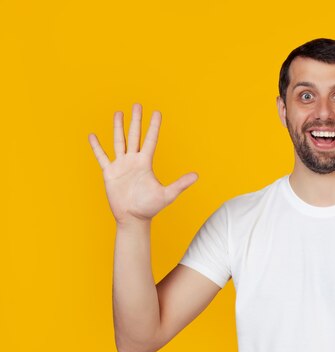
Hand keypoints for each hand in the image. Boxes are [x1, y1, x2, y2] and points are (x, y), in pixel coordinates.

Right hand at [88, 103, 198, 224]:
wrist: (133, 218)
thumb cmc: (150, 208)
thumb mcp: (167, 194)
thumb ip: (180, 184)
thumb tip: (197, 176)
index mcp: (146, 163)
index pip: (151, 140)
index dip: (154, 126)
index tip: (156, 112)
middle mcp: (133, 161)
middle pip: (134, 136)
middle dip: (136, 121)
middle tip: (137, 105)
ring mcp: (121, 166)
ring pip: (119, 142)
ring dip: (118, 127)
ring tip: (119, 113)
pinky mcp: (109, 173)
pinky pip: (102, 157)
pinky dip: (97, 147)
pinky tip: (92, 136)